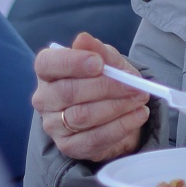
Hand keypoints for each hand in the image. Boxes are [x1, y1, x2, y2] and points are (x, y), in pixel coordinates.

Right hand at [32, 32, 150, 162]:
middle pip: (68, 92)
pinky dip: (121, 126)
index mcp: (47, 71)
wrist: (115, 112)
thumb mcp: (108, 61)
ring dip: (117, 106)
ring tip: (141, 99)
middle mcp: (44, 98)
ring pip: (82, 116)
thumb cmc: (105, 80)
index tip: (99, 64)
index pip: (47, 64)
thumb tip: (83, 39)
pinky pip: (94, 139)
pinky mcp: (69, 146)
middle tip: (135, 85)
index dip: (72, 63)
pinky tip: (138, 115)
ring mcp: (54, 125)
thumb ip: (99, 51)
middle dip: (106, 87)